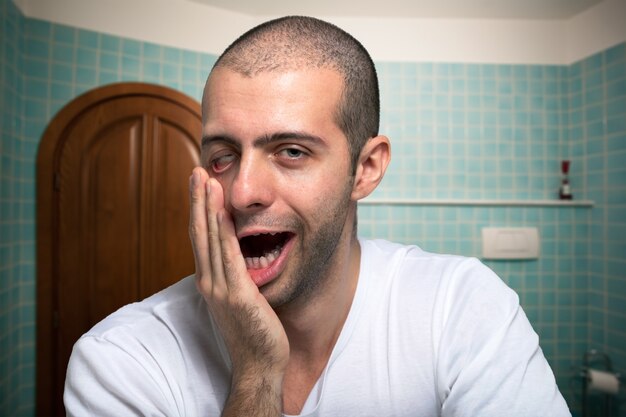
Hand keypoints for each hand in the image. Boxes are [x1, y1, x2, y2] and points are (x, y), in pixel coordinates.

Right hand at [188, 167, 288, 414]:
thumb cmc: (253, 331)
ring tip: (205, 180)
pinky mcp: (236, 295)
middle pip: (199, 232)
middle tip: (196, 171)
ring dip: (206, 208)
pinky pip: (228, 257)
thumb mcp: (240, 297)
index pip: (200, 238)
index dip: (199, 210)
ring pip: (209, 239)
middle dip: (197, 200)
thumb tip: (240, 254)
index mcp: (209, 280)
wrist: (259, 363)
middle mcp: (209, 281)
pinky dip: (223, 232)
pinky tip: (222, 212)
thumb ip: (236, 275)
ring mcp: (220, 288)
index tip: (200, 184)